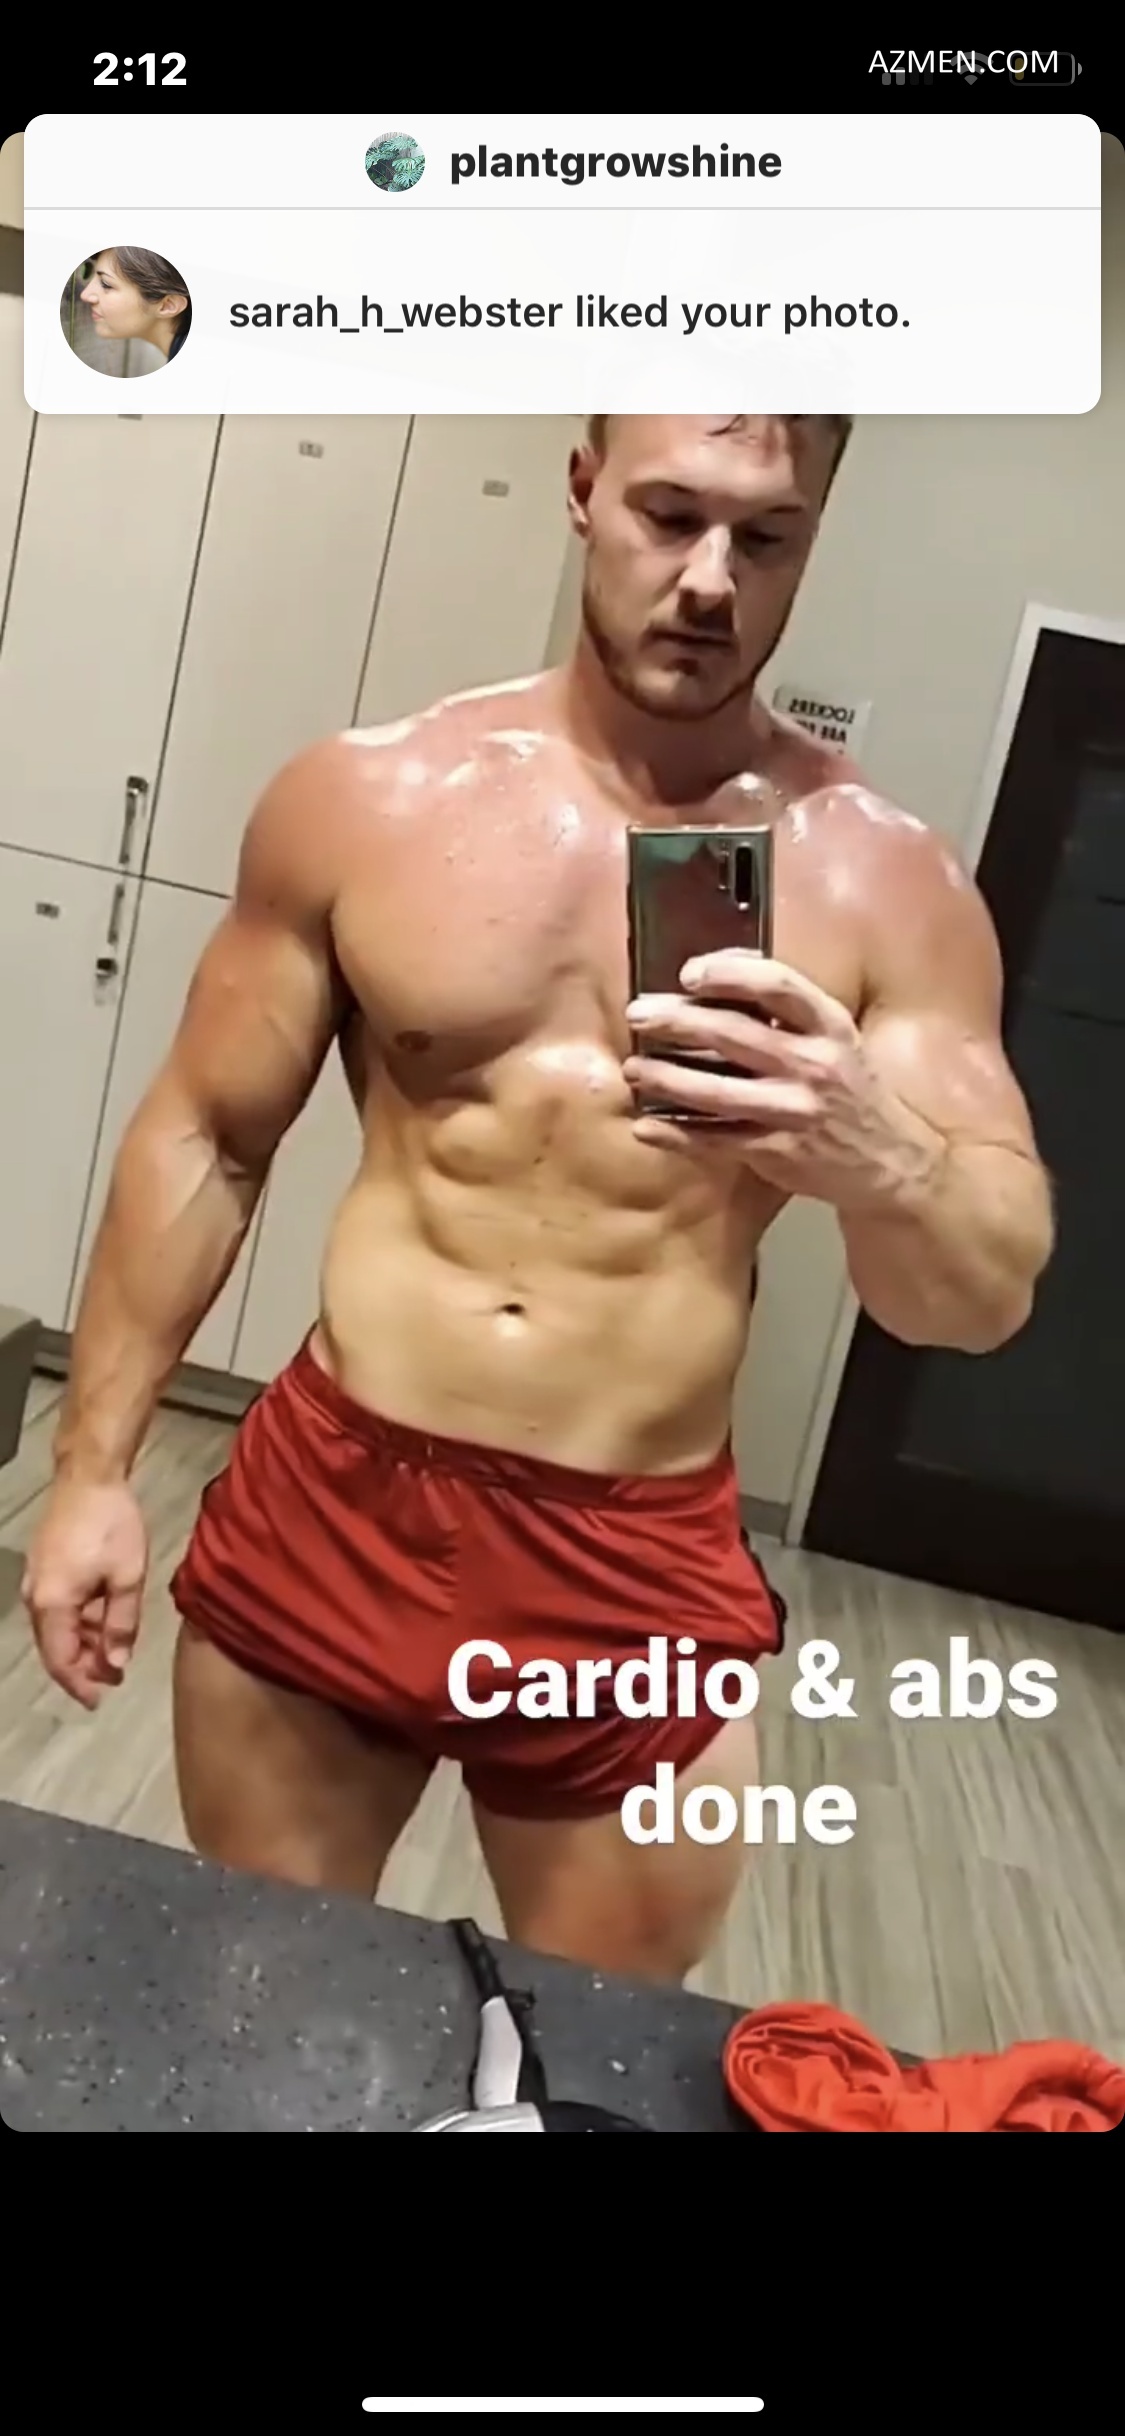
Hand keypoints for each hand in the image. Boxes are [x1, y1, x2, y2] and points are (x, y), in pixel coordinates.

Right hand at [22, 1481, 148, 1710]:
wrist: (89, 1476)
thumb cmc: (112, 1525)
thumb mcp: (127, 1578)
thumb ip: (121, 1625)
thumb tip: (115, 1664)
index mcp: (53, 1604)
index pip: (60, 1660)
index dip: (80, 1684)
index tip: (100, 1701)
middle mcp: (36, 1598)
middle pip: (55, 1647)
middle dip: (84, 1667)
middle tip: (115, 1678)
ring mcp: (37, 1582)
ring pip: (57, 1628)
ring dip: (83, 1644)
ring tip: (114, 1652)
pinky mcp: (44, 1569)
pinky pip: (58, 1609)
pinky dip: (78, 1622)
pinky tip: (103, 1622)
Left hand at [624, 950, 943, 1208]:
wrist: (890, 1160)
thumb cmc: (851, 1089)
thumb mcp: (835, 1039)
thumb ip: (787, 1007)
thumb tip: (725, 966)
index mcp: (829, 1026)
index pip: (778, 985)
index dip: (729, 974)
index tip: (689, 973)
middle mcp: (814, 1065)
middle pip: (734, 1034)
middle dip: (677, 1021)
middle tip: (639, 1014)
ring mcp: (795, 1111)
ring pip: (717, 1092)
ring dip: (666, 1078)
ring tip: (634, 1068)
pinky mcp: (778, 1152)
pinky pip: (716, 1141)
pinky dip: (677, 1135)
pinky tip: (647, 1127)